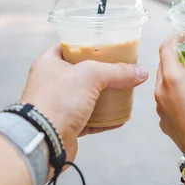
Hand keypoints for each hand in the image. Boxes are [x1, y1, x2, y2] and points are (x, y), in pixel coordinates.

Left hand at [20, 44, 148, 161]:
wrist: (43, 140)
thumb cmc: (57, 100)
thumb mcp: (90, 75)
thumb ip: (117, 71)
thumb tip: (142, 72)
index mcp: (48, 64)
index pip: (67, 47)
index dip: (85, 44)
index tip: (103, 45)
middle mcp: (50, 83)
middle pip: (80, 73)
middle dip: (100, 73)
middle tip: (119, 69)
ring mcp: (58, 106)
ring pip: (86, 98)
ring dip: (105, 97)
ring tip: (124, 92)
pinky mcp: (66, 127)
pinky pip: (90, 120)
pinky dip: (105, 119)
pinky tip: (121, 118)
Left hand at [155, 35, 184, 153]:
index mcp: (173, 79)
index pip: (165, 48)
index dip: (174, 38)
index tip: (184, 35)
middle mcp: (161, 91)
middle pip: (162, 65)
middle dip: (175, 56)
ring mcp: (160, 108)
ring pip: (162, 83)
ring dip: (173, 75)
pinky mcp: (164, 122)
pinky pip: (164, 101)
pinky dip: (173, 94)